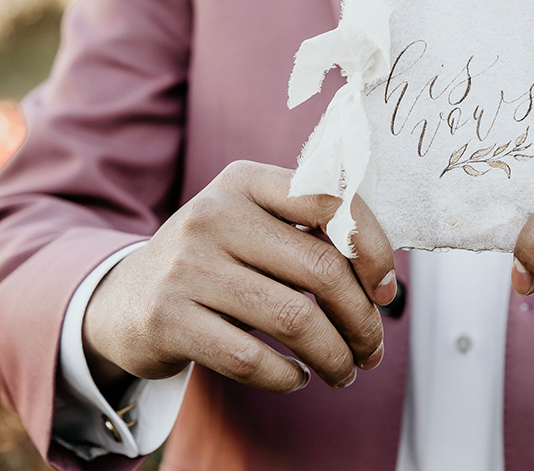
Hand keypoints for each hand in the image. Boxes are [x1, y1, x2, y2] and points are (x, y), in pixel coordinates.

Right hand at [83, 161, 396, 395]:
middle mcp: (214, 214)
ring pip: (294, 319)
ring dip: (335, 355)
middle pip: (322, 270)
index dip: (373, 249)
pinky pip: (250, 358)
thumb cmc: (218, 261)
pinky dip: (287, 376)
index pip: (331, 201)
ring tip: (345, 370)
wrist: (124, 297)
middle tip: (372, 349)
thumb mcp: (255, 226)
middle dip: (362, 320)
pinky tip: (298, 377)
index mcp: (246, 181)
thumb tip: (384, 282)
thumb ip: (312, 236)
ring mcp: (186, 266)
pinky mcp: (166, 317)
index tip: (385, 290)